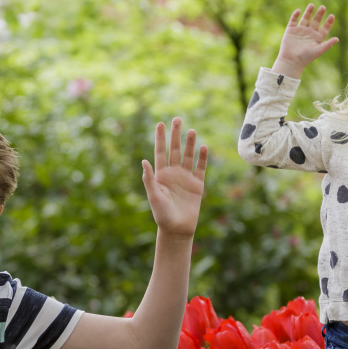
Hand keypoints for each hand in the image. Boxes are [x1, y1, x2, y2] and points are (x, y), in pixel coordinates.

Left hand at [142, 118, 206, 236]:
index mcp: (161, 174)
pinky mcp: (197, 185)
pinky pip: (200, 168)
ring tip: (192, 130)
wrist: (177, 229)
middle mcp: (173, 173)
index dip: (160, 138)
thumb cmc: (162, 215)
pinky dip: (202, 158)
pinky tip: (203, 147)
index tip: (160, 123)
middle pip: (175, 150)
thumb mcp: (154, 196)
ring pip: (188, 156)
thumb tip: (144, 160)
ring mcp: (186, 178)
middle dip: (175, 135)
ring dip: (190, 144)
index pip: (160, 151)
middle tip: (177, 119)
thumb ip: (149, 178)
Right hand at [273, 4, 338, 79]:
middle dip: (319, 14)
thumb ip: (327, 45)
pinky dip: (295, 15)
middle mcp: (309, 33)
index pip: (325, 28)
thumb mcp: (318, 51)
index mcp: (317, 38)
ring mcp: (300, 31)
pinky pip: (293, 21)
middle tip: (323, 7)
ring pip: (305, 18)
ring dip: (308, 12)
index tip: (332, 16)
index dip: (328, 22)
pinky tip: (298, 11)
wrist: (291, 61)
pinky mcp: (291, 30)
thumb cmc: (305, 58)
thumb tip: (337, 39)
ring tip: (312, 5)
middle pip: (316, 21)